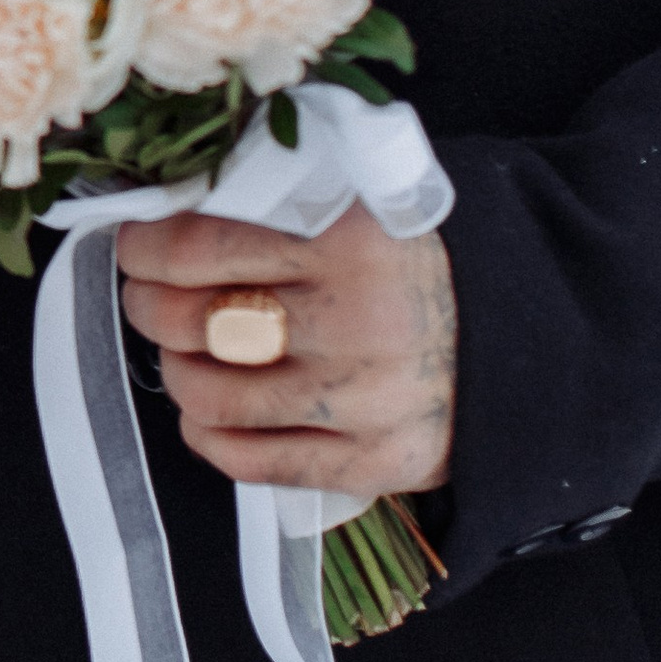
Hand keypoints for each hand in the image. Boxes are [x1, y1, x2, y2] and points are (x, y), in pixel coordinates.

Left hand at [117, 202, 456, 500]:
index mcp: (351, 238)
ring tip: (189, 350)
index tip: (137, 246)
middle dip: (149, 306)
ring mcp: (366, 400)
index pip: (195, 246)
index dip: (144, 248)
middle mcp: (360, 320)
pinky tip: (214, 410)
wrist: (524, 338)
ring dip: (179, 371)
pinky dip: (208, 434)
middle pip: (189, 321)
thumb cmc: (409, 263)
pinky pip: (247, 461)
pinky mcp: (375, 462)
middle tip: (151, 296)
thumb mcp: (357, 204)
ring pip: (207, 395)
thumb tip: (154, 205)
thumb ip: (271, 199)